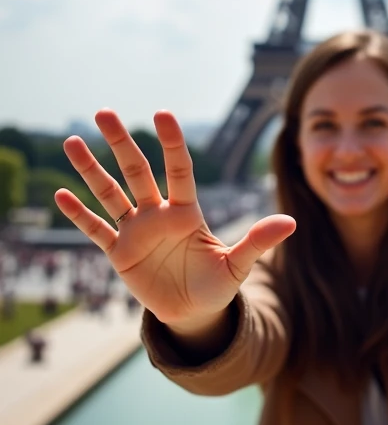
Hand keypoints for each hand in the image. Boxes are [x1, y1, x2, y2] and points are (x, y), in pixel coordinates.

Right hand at [55, 109, 294, 327]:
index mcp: (186, 212)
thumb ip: (258, 241)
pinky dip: (78, 214)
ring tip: (71, 142)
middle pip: (136, 171)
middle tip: (104, 112)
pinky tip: (59, 194)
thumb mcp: (238, 266)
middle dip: (121, 142)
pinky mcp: (119, 253)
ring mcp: (136, 231)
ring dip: (90, 170)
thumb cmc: (217, 285)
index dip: (171, 142)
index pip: (178, 169)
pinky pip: (96, 230)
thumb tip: (290, 222)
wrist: (195, 313)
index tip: (163, 113)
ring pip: (110, 193)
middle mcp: (158, 214)